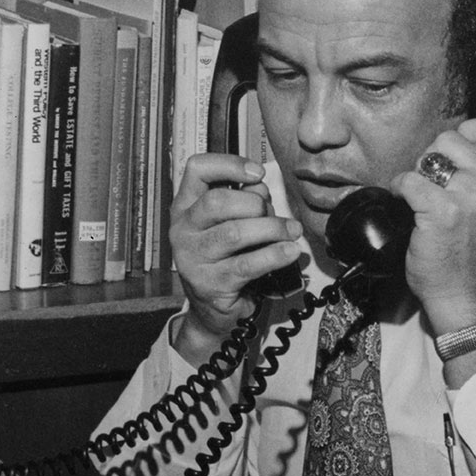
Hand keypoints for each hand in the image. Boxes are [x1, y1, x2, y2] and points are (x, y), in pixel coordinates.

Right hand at [169, 153, 305, 361]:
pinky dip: (274, 255)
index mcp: (185, 207)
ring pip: (234, 233)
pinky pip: (247, 264)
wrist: (213, 310)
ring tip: (292, 232)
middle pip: (217, 201)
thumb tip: (262, 189)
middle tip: (276, 216)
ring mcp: (192, 258)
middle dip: (256, 204)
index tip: (258, 173)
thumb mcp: (228, 224)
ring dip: (271, 229)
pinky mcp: (209, 284)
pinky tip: (289, 252)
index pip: (196, 169)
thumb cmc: (226, 259)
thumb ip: (243, 202)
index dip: (229, 165)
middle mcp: (183, 230)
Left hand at [398, 115, 475, 337]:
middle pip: (453, 137)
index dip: (469, 132)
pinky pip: (409, 179)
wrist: (467, 298)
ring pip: (429, 155)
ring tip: (419, 196)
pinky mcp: (442, 210)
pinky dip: (399, 190)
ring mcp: (471, 196)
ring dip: (417, 173)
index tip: (455, 155)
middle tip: (432, 182)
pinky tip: (405, 205)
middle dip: (435, 156)